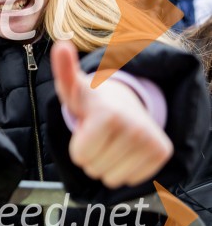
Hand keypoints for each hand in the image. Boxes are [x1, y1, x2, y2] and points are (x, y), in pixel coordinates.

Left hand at [51, 40, 173, 188]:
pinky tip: (124, 149)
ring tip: (110, 140)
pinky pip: (130, 180)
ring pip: (111, 178)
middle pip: (94, 169)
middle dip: (90, 156)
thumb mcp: (72, 87)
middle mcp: (135, 127)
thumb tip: (61, 45)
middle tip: (98, 134)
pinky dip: (123, 169)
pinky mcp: (162, 153)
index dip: (77, 146)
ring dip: (105, 164)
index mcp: (109, 114)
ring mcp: (152, 141)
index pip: (80, 157)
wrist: (124, 102)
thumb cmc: (91, 100)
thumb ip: (64, 70)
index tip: (85, 128)